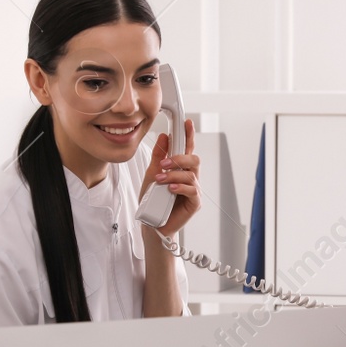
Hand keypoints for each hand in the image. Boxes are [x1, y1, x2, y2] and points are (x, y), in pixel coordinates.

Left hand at [140, 118, 199, 237]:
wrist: (152, 223)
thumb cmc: (153, 201)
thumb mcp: (151, 175)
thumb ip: (158, 157)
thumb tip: (164, 137)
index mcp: (180, 169)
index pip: (187, 149)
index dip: (188, 135)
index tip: (186, 123)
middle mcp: (189, 178)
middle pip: (194, 159)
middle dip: (180, 157)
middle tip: (164, 162)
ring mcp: (193, 190)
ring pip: (190, 175)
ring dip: (174, 175)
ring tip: (160, 180)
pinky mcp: (194, 203)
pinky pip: (192, 190)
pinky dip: (180, 187)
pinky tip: (170, 188)